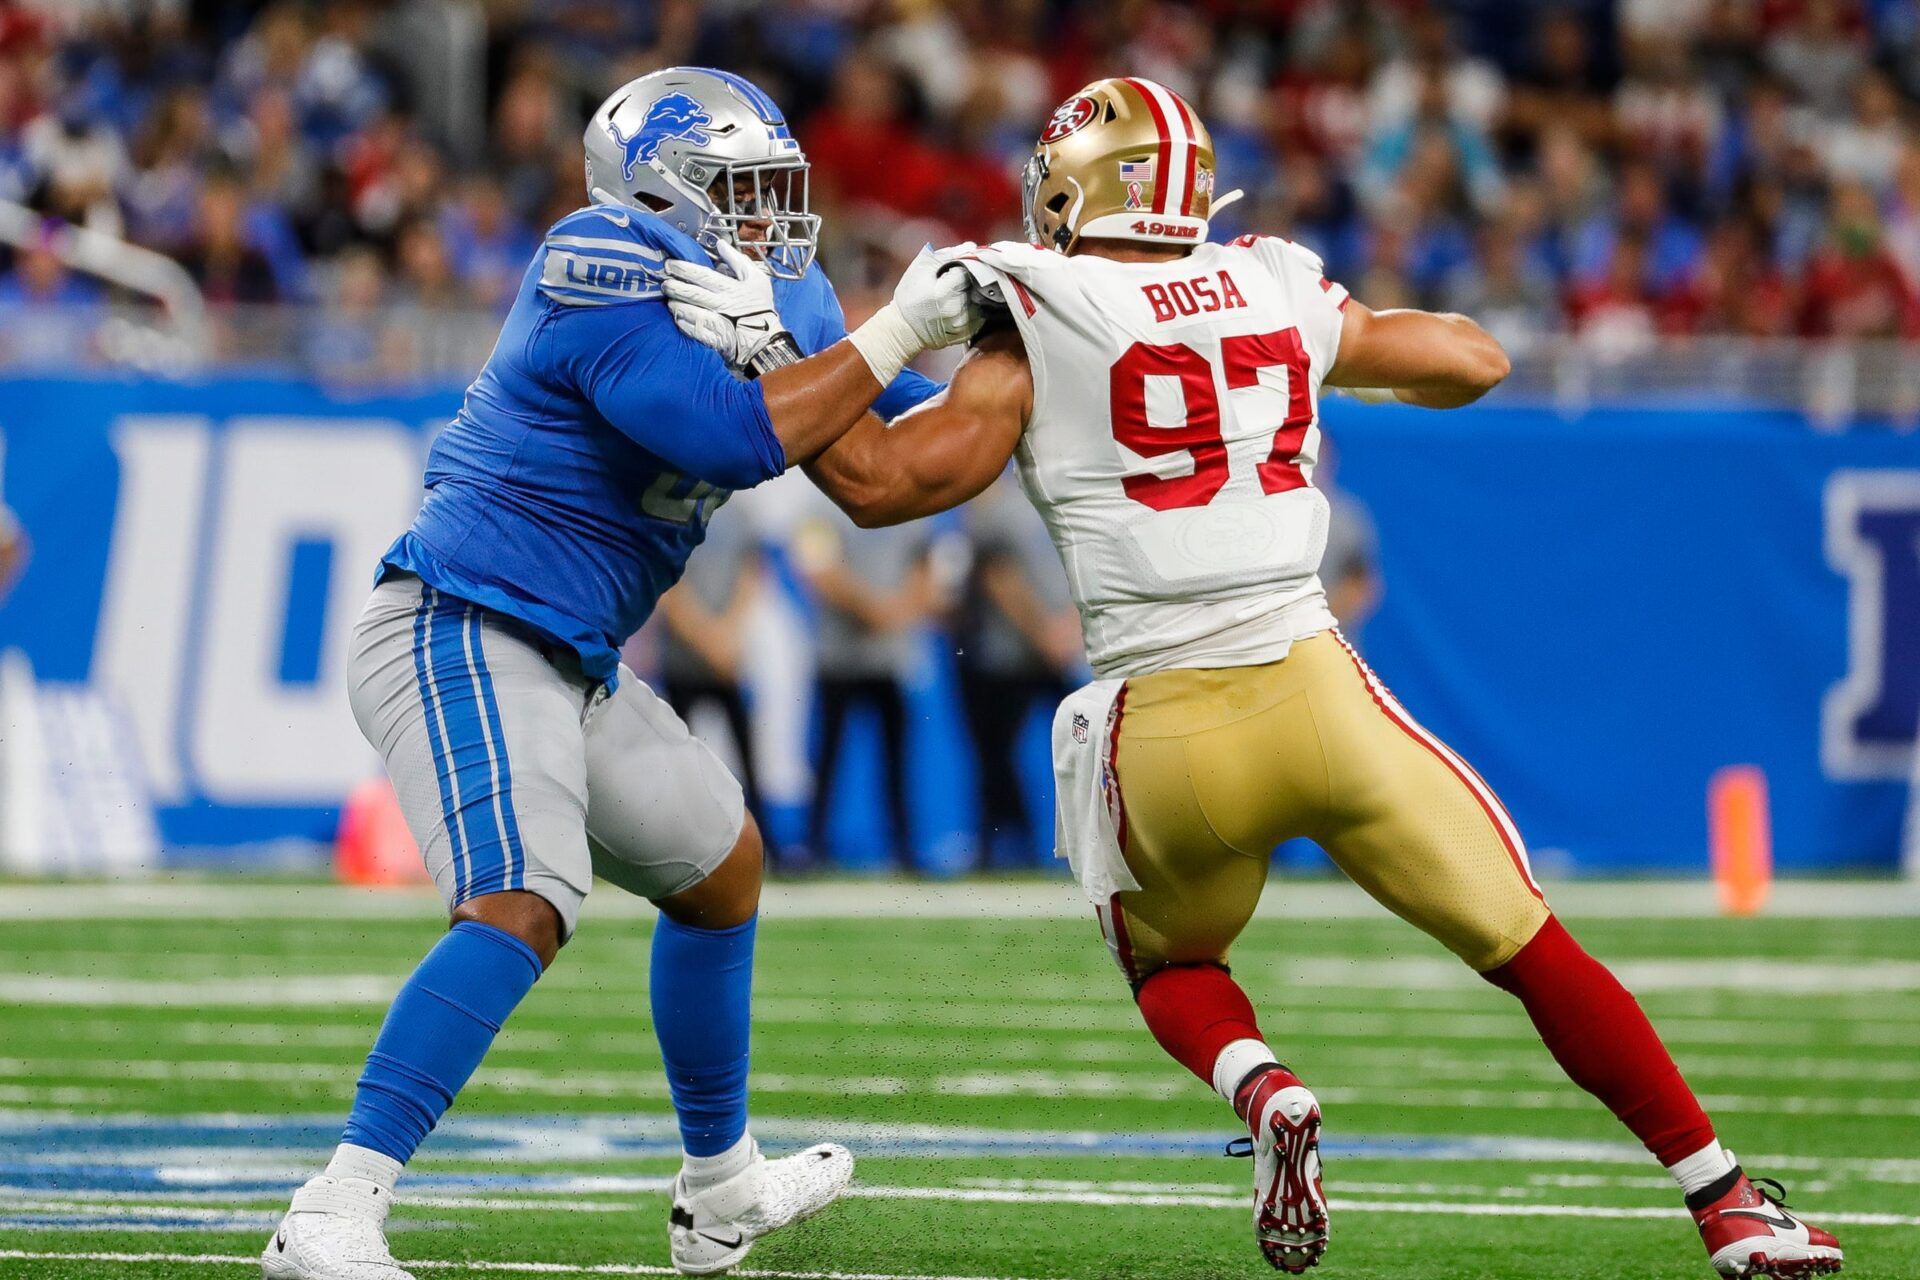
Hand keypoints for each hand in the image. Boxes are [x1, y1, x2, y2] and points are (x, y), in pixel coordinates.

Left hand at [663, 240, 792, 370]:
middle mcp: (721, 304)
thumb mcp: (757, 278)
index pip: (702, 275)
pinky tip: (677, 318)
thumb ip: (738, 260)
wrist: (768, 340)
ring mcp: (717, 322)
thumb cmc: (761, 307)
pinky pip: (694, 331)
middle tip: (664, 282)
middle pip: (693, 293)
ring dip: (677, 305)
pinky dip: (684, 324)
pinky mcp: (714, 339)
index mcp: (730, 288)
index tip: (670, 264)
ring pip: (690, 312)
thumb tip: (720, 244)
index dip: (684, 269)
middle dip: (675, 287)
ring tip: (669, 301)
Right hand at [844, 245, 984, 385]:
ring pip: (981, 299)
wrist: (904, 329)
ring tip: (958, 291)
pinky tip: (961, 304)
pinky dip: (974, 307)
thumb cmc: (909, 295)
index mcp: (943, 291)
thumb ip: (946, 255)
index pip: (969, 269)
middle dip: (971, 277)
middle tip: (958, 278)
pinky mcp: (966, 334)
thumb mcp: (920, 268)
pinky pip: (980, 315)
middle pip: (978, 284)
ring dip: (974, 292)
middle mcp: (956, 309)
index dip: (966, 263)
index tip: (959, 264)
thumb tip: (970, 247)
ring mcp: (962, 324)